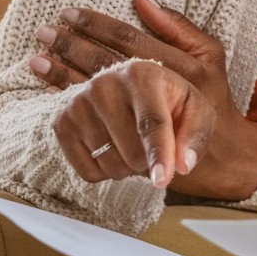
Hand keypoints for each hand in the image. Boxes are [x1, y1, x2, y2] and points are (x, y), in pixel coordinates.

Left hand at [31, 0, 256, 199]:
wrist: (218, 155)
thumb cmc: (212, 100)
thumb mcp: (210, 56)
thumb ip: (177, 27)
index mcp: (176, 66)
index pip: (128, 39)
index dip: (97, 24)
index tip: (70, 13)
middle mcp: (156, 90)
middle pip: (104, 63)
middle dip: (71, 46)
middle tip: (44, 32)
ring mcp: (139, 118)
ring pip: (94, 92)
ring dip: (62, 74)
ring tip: (37, 59)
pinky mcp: (128, 141)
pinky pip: (91, 120)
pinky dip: (70, 105)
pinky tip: (51, 91)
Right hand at [52, 58, 213, 189]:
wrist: (129, 92)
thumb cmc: (168, 101)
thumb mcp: (194, 110)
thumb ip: (195, 136)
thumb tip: (183, 165)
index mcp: (143, 74)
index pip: (151, 123)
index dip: (159, 155)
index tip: (162, 181)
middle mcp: (105, 84)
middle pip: (132, 151)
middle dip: (149, 162)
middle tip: (154, 148)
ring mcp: (78, 104)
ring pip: (109, 164)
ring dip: (128, 168)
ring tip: (133, 145)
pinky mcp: (61, 124)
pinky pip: (87, 172)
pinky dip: (105, 172)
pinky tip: (112, 150)